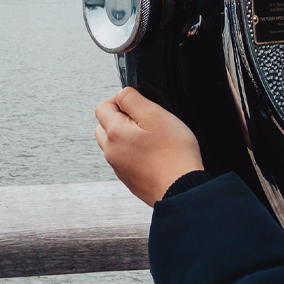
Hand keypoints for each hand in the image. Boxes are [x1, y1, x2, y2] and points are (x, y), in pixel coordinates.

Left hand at [95, 87, 203, 206]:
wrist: (182, 190)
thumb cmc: (173, 152)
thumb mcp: (154, 114)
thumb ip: (132, 99)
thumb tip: (121, 94)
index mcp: (114, 133)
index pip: (102, 107)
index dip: (120, 100)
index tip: (139, 103)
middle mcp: (111, 151)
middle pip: (104, 126)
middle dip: (120, 118)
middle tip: (145, 120)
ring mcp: (119, 168)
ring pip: (114, 144)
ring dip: (127, 136)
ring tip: (151, 138)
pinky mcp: (130, 181)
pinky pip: (125, 160)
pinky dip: (134, 153)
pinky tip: (154, 155)